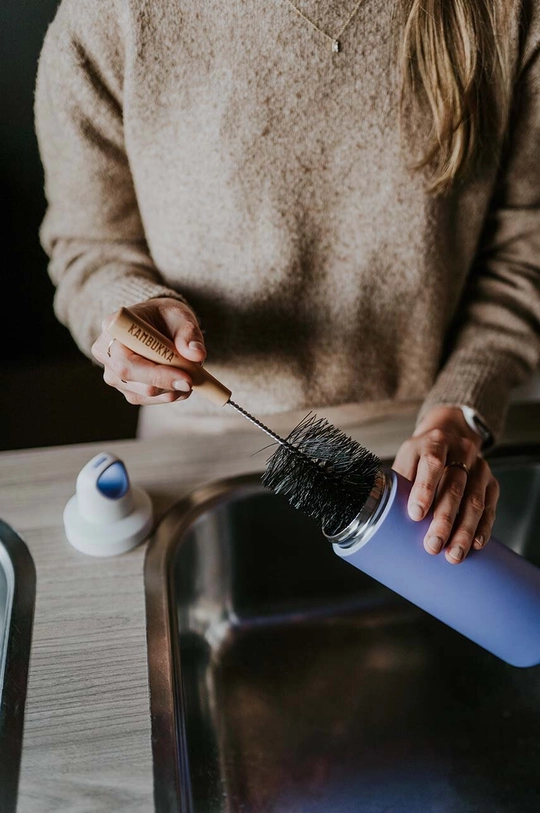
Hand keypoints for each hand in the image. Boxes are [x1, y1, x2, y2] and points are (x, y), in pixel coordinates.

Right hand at [91, 298, 205, 404]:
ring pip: (144, 394)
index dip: (156, 374)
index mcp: (113, 328)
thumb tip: (196, 354)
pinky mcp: (126, 389)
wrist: (159, 324)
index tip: (186, 378)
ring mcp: (114, 374)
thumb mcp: (180, 317)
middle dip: (168, 384)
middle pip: (133, 383)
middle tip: (194, 380)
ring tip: (191, 374)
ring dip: (172, 389)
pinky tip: (181, 380)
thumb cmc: (166, 316)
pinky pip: (149, 400)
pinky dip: (170, 393)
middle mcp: (106, 353)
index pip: (127, 362)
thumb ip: (189, 334)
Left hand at [392, 406, 498, 563]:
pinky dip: (483, 528)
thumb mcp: (406, 460)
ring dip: (464, 530)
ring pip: (475, 501)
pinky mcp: (492, 483)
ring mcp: (480, 467)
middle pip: (455, 486)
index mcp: (434, 443)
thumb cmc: (421, 458)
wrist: (450, 438)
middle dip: (444, 519)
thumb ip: (397, 484)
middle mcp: (461, 451)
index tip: (416, 515)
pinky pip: (490, 508)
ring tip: (453, 555)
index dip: (424, 490)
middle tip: (433, 546)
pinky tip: (475, 545)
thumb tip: (375, 513)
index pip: (432, 463)